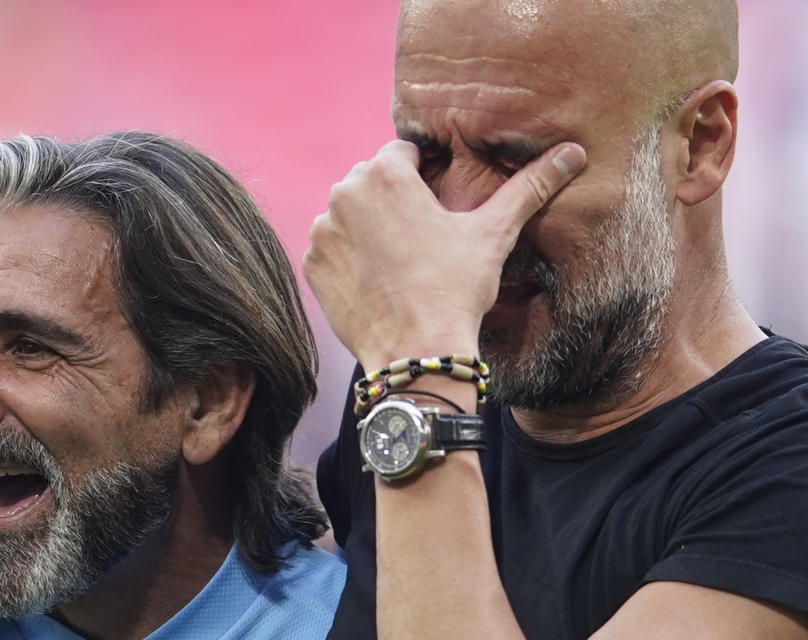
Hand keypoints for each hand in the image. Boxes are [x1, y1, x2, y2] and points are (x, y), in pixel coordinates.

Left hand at [303, 139, 585, 369]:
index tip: (437, 205)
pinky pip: (331, 246)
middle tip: (422, 237)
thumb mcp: (493, 234)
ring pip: (349, 212)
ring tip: (400, 260)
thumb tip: (572, 153)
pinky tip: (377, 277)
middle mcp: (344, 193)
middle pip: (372, 181)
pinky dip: (349, 256)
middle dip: (394, 200)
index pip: (404, 153)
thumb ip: (528, 187)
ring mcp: (323, 230)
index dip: (424, 176)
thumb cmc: (455, 290)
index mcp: (385, 173)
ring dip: (369, 226)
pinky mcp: (312, 263)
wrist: (416, 352)